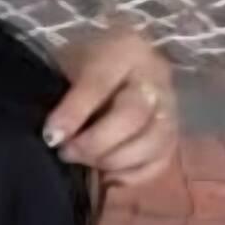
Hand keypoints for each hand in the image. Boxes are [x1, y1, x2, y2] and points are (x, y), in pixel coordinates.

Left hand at [43, 23, 177, 188]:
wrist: (112, 66)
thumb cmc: (83, 63)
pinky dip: (132, 175)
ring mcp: (171, 108)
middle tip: (66, 151)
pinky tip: (107, 176)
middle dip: (95, 142)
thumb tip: (54, 136)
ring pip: (152, 142)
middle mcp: (156, 76)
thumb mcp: (66, 64)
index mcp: (126, 49)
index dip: (74, 113)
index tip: (51, 136)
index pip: (100, 82)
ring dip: (113, 161)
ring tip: (84, 162)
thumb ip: (62, 95)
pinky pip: (160, 163)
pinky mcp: (174, 136)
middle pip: (133, 115)